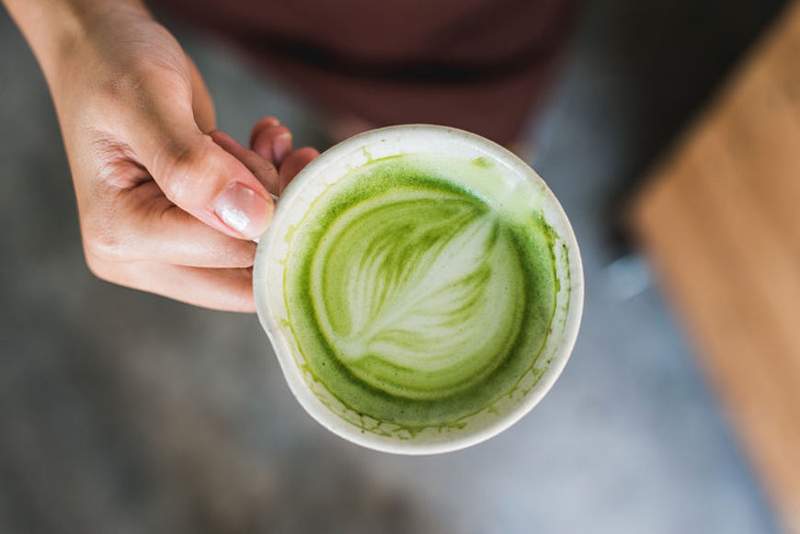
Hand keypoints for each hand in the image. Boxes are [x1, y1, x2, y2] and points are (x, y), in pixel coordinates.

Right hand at [36, 5, 316, 310]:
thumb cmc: (113, 67)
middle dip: (277, 213)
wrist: (102, 51)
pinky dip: (271, 190)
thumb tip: (252, 219)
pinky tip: (260, 147)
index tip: (272, 155)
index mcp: (121, 237)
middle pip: (245, 275)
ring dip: (275, 195)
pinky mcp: (190, 238)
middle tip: (276, 154)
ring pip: (256, 255)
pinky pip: (252, 236)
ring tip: (260, 144)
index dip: (269, 211)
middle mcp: (140, 259)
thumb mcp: (149, 102)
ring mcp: (166, 253)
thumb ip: (194, 165)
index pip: (227, 256)